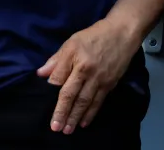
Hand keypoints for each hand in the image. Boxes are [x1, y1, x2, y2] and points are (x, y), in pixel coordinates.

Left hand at [35, 17, 140, 133]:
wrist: (121, 33)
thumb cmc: (93, 36)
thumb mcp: (72, 42)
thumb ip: (57, 59)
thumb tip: (41, 74)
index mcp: (75, 59)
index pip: (60, 79)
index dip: (52, 92)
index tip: (45, 103)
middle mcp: (87, 71)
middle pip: (72, 94)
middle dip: (63, 112)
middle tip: (56, 127)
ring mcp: (100, 79)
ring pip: (85, 102)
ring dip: (75, 117)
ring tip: (67, 130)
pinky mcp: (110, 84)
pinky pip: (98, 102)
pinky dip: (90, 114)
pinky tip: (83, 122)